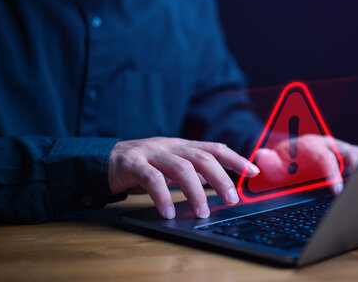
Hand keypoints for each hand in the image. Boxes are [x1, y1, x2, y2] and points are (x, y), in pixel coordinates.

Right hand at [108, 137, 259, 218]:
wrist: (104, 159)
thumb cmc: (143, 165)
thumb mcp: (171, 165)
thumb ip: (192, 171)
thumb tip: (217, 183)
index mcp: (182, 145)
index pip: (214, 148)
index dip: (236, 158)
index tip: (254, 171)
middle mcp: (170, 145)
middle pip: (202, 157)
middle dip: (220, 178)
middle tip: (231, 199)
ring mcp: (151, 152)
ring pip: (180, 168)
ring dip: (195, 192)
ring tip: (202, 212)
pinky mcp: (132, 163)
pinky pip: (151, 179)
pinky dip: (163, 196)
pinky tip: (168, 212)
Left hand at [254, 134, 357, 194]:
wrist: (290, 154)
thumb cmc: (284, 161)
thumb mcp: (273, 163)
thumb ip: (268, 162)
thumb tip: (260, 156)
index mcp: (312, 145)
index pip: (325, 157)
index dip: (332, 173)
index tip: (337, 190)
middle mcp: (330, 146)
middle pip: (350, 152)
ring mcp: (341, 153)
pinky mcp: (349, 162)